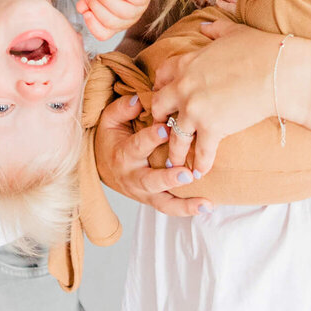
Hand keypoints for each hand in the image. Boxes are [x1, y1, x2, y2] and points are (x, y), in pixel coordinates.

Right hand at [75, 0, 150, 40]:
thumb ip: (87, 4)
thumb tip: (80, 7)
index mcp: (114, 26)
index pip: (103, 34)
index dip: (93, 26)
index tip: (86, 13)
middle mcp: (126, 21)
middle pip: (112, 22)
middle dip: (97, 9)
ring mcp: (137, 10)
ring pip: (124, 12)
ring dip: (108, 1)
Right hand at [93, 94, 211, 217]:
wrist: (102, 167)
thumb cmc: (111, 139)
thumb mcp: (110, 120)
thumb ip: (123, 108)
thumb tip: (140, 101)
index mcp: (123, 154)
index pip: (138, 145)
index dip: (151, 137)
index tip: (166, 129)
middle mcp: (133, 176)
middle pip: (151, 181)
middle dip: (169, 179)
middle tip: (187, 174)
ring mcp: (144, 192)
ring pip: (163, 202)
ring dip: (184, 204)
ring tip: (205, 203)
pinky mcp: (153, 200)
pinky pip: (170, 208)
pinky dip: (188, 210)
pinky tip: (207, 207)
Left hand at [151, 20, 290, 171]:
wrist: (279, 71)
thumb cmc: (260, 49)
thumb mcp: (231, 33)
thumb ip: (213, 31)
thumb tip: (204, 26)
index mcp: (187, 62)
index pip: (162, 75)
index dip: (161, 87)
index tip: (164, 96)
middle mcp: (184, 86)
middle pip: (158, 106)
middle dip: (159, 118)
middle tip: (163, 129)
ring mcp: (195, 109)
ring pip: (174, 135)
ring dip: (174, 150)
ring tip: (174, 161)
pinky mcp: (212, 128)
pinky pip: (201, 152)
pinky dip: (201, 164)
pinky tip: (201, 172)